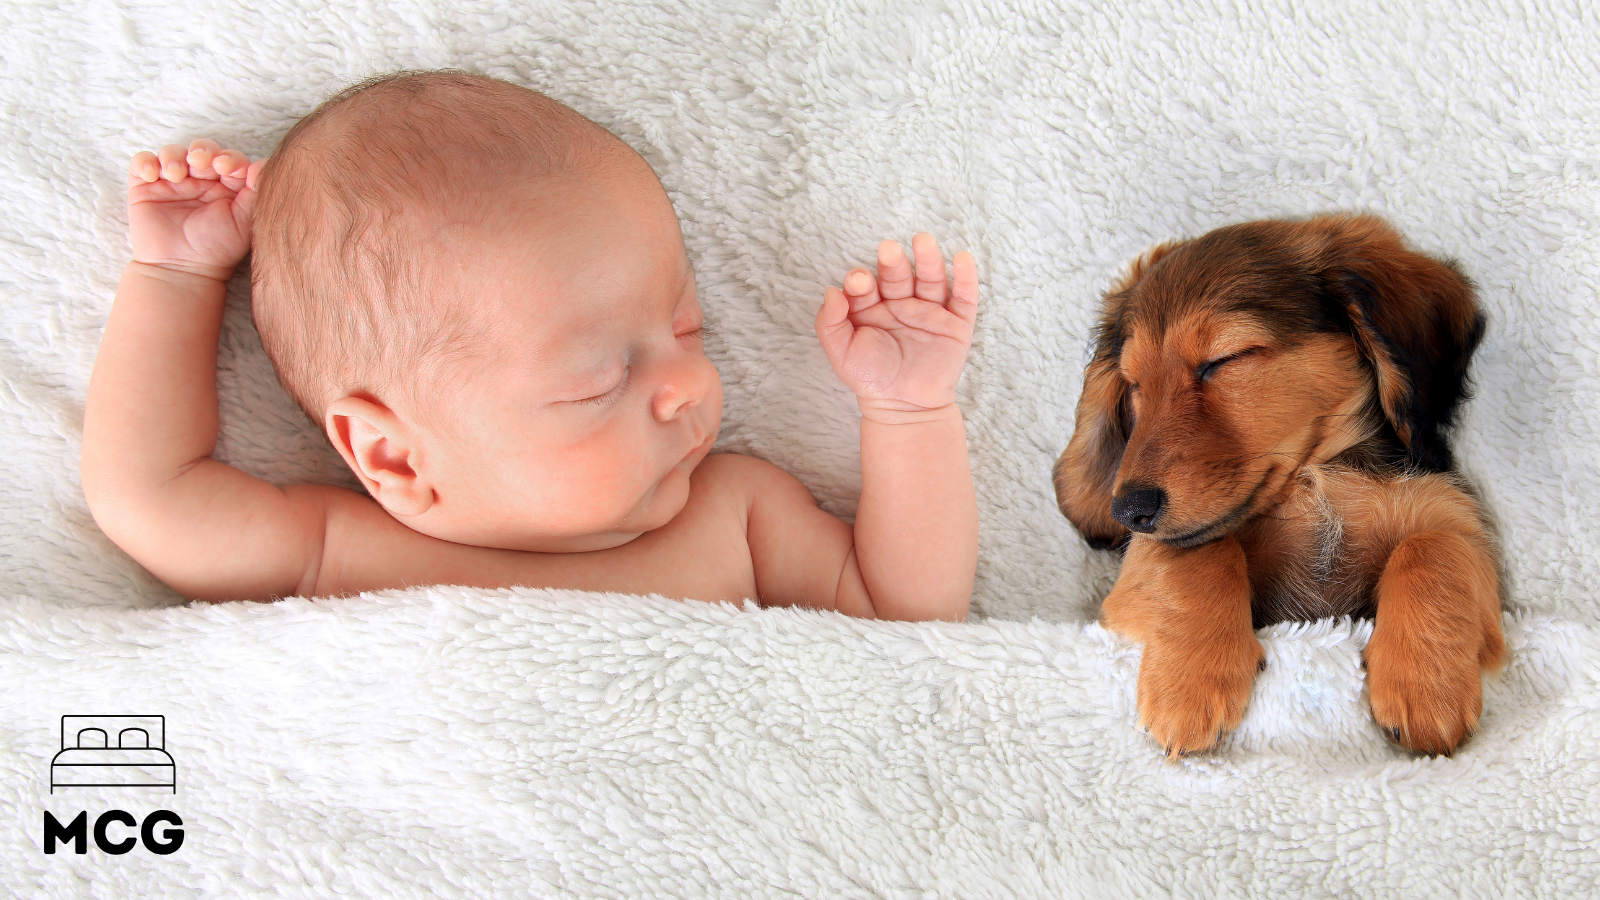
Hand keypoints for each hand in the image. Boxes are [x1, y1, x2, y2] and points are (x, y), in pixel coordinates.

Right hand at [127, 139, 262, 281]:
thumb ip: (256, 191)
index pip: (229, 159)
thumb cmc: (217, 248)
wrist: (182, 269)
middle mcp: (200, 180)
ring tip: (176, 174)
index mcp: (227, 186)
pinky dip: (146, 162)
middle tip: (201, 162)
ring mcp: (173, 182)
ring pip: (172, 152)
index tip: (227, 167)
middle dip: (202, 150)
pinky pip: (142, 162)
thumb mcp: (244, 220)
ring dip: (174, 156)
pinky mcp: (146, 186)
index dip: (228, 157)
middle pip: (201, 149)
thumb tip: (264, 164)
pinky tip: (154, 174)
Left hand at [815, 233, 977, 414]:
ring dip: (928, 259)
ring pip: (931, 279)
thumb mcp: (840, 352)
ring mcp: (930, 313)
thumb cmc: (870, 379)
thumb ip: (829, 322)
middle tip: (888, 250)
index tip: (859, 282)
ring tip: (923, 241)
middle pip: (898, 275)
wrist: (904, 408)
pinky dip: (966, 278)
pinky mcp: (955, 325)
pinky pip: (963, 297)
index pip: (867, 285)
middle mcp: (901, 304)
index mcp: (872, 308)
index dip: (861, 280)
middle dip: (893, 262)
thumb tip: (832, 291)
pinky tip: (963, 258)